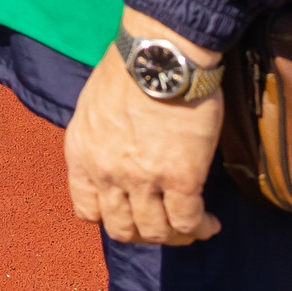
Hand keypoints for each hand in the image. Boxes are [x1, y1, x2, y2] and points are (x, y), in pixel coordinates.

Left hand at [62, 12, 224, 247]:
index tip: (130, 212)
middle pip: (121, 229)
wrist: (160, 55)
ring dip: (174, 235)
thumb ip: (100, 140)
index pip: (86, 211)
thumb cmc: (130, 70)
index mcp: (81, 154)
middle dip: (144, 233)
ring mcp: (142, 179)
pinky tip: (210, 223)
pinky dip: (200, 228)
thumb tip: (118, 154)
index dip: (111, 218)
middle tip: (164, 224)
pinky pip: (187, 221)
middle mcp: (105, 172)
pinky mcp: (180, 177)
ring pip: (155, 232)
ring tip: (192, 226)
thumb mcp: (93, 108)